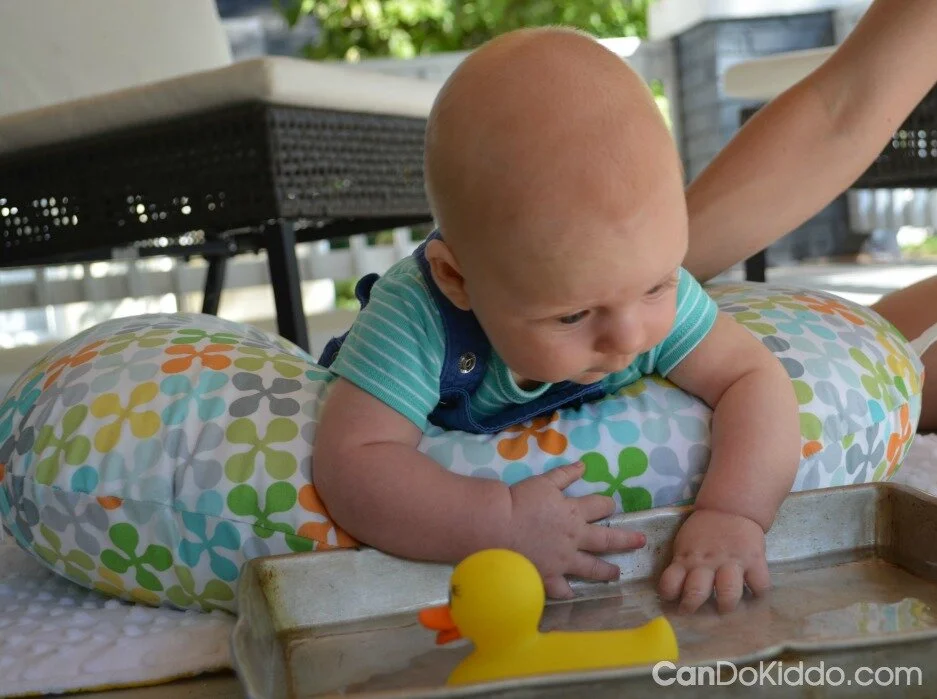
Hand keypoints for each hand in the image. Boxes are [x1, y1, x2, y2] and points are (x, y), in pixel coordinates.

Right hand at [506, 461, 645, 598]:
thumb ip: (565, 475)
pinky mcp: (549, 577)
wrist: (498, 526)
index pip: (599, 507)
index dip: (606, 504)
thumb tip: (584, 466)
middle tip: (640, 542)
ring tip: (616, 574)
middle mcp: (575, 539)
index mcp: (574, 513)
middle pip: (606, 539)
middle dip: (625, 539)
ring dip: (606, 571)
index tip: (610, 506)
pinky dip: (568, 592)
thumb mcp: (544, 481)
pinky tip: (572, 594)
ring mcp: (564, 561)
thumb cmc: (520, 500)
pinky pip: (562, 589)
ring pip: (591, 568)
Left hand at [658, 509, 770, 613]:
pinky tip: (753, 595)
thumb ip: (683, 565)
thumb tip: (677, 592)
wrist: (730, 508)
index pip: (670, 583)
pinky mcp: (755, 560)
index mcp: (686, 558)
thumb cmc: (704, 531)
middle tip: (696, 614)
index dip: (669, 595)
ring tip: (725, 608)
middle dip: (694, 608)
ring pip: (729, 593)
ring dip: (726, 606)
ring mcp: (732, 562)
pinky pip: (759, 586)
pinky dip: (758, 595)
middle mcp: (707, 562)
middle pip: (697, 593)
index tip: (673, 601)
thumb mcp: (685, 544)